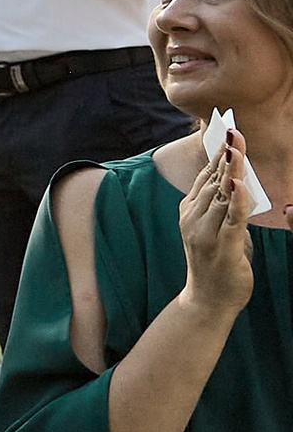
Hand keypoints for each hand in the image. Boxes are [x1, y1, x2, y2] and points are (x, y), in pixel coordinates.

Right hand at [179, 129, 256, 329]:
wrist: (207, 301)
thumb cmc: (215, 263)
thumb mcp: (217, 228)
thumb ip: (224, 205)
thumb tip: (236, 180)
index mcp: (190, 211)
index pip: (206, 175)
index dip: (216, 152)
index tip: (224, 130)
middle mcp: (193, 218)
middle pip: (214, 180)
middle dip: (226, 154)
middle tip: (235, 130)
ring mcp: (205, 232)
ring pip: (221, 194)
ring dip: (232, 169)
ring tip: (237, 146)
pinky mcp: (221, 246)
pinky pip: (232, 218)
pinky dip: (237, 198)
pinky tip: (240, 182)